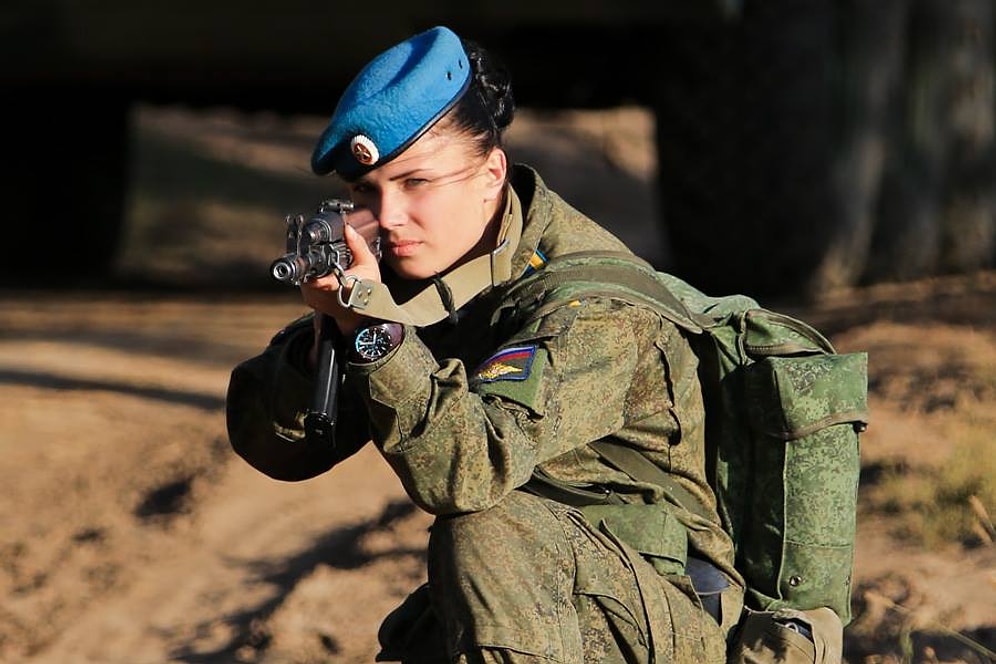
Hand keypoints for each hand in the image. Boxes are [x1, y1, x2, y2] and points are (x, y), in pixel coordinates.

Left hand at [301, 223, 381, 338]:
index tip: (310, 248)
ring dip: (312, 269)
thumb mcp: (368, 265)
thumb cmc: (368, 291)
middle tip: (324, 255)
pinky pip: (305, 284)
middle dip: (313, 260)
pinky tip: (325, 275)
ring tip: (326, 265)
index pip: (311, 269)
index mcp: (332, 284)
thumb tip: (348, 230)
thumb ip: (358, 246)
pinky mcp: (310, 301)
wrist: (364, 315)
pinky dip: (312, 278)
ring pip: (304, 275)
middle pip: (307, 268)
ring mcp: (313, 298)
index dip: (308, 257)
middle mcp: (319, 292)